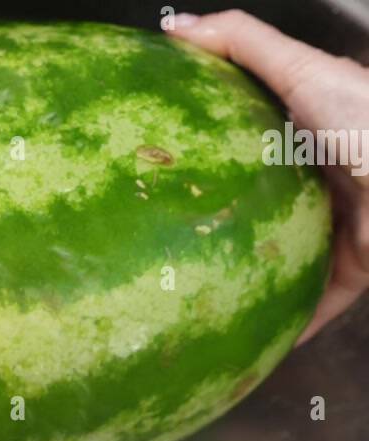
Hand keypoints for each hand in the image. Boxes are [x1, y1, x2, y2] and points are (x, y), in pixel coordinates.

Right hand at [170, 10, 368, 342]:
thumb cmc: (368, 125)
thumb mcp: (303, 71)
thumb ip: (243, 44)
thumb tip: (176, 27)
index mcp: (301, 136)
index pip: (240, 141)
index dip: (200, 149)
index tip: (154, 161)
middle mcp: (314, 184)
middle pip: (254, 206)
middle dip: (213, 222)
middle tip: (160, 234)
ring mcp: (331, 230)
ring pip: (276, 260)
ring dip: (243, 278)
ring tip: (190, 294)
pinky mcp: (348, 272)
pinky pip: (310, 306)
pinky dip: (284, 328)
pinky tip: (246, 346)